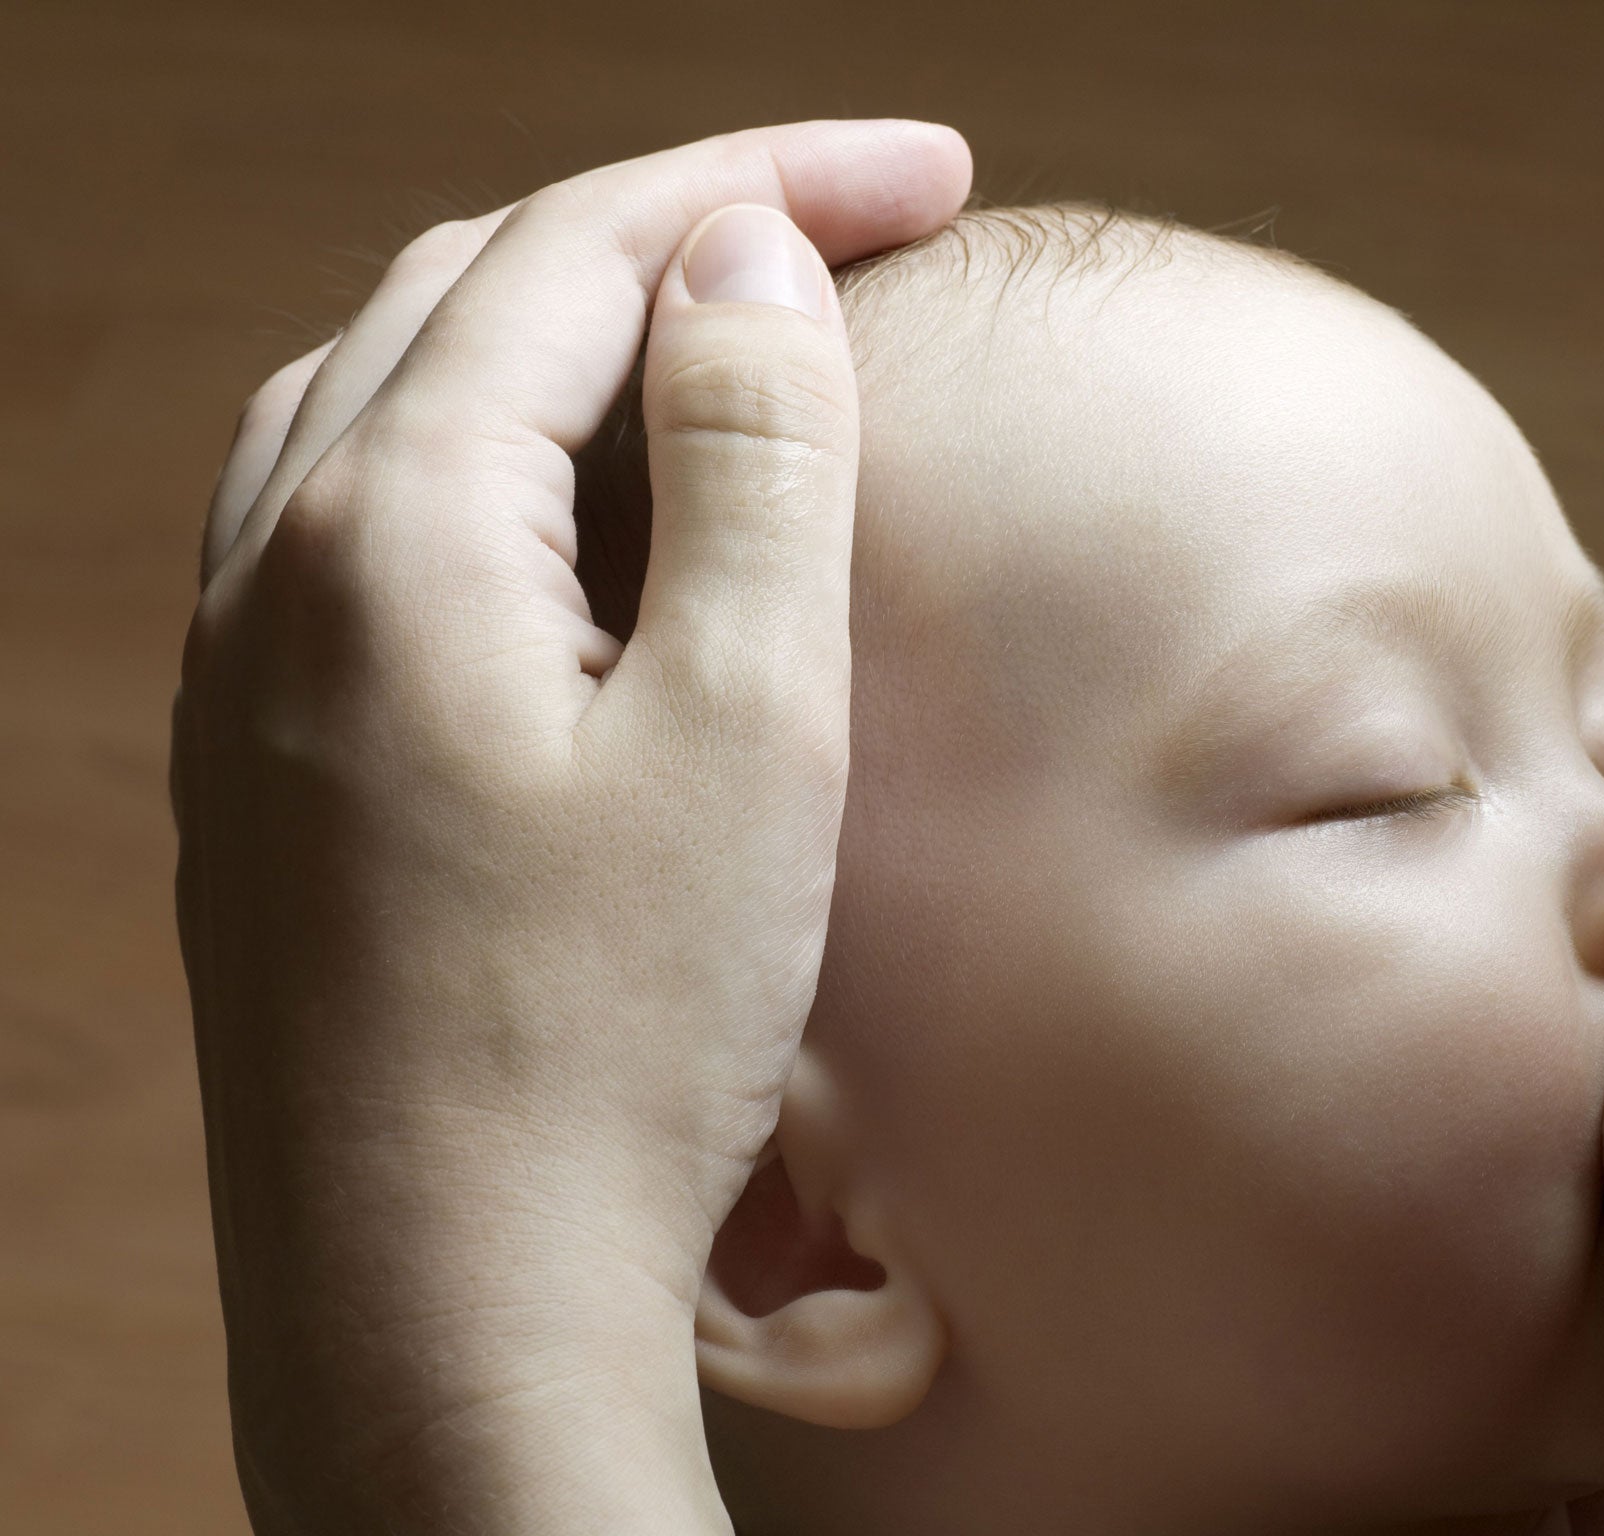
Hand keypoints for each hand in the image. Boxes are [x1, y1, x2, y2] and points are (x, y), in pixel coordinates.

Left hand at [171, 120, 970, 1535]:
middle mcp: (274, 571)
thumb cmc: (611, 1040)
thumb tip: (746, 254)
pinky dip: (470, 451)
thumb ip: (749, 461)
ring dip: (555, 330)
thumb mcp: (743, 729)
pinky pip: (343, 523)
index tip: (940, 175)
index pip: (587, 250)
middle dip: (670, 227)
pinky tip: (545, 513)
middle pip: (474, 295)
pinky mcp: (264, 772)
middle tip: (847, 239)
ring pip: (388, 397)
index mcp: (390, 528)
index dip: (770, 178)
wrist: (447, 1311)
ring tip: (703, 336)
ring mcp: (246, 675)